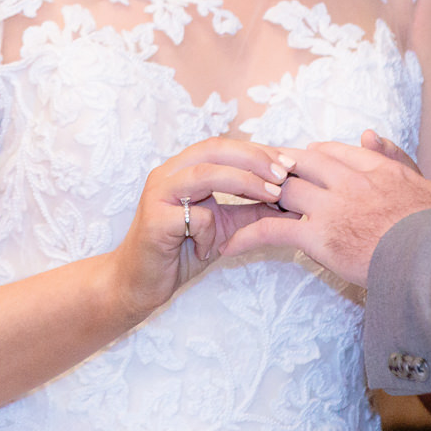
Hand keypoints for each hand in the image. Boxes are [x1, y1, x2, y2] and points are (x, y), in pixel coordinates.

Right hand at [106, 137, 291, 320]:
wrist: (140, 284)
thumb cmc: (180, 252)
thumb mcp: (223, 227)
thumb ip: (251, 211)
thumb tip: (291, 202)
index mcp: (182, 169)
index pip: (222, 146)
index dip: (256, 151)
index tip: (289, 164)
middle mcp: (167, 174)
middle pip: (214, 150)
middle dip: (254, 159)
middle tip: (284, 175)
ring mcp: (157, 195)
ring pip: (205, 175)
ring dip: (244, 182)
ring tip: (272, 196)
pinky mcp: (154, 221)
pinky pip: (195, 217)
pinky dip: (212, 231)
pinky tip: (211, 250)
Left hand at [221, 130, 430, 285]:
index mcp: (383, 169)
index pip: (335, 151)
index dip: (312, 159)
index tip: (299, 167)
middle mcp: (353, 180)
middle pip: (300, 163)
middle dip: (276, 173)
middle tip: (254, 185)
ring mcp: (334, 206)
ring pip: (282, 189)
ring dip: (257, 198)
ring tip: (232, 207)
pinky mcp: (321, 237)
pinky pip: (273, 229)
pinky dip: (247, 234)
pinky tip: (226, 244)